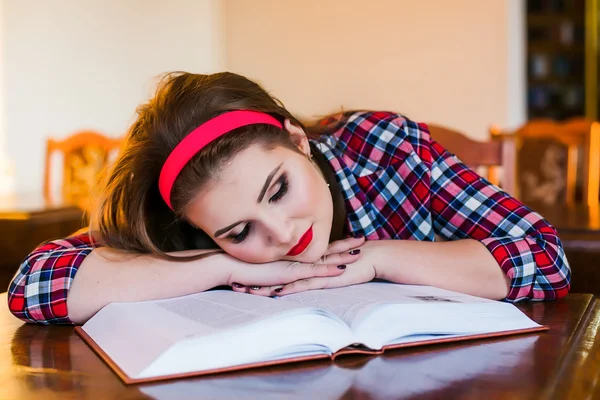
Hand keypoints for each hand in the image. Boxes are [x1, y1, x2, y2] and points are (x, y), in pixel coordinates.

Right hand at [226, 236, 365, 295]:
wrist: (231, 267)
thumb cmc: (244, 268)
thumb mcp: (266, 269)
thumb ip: (277, 269)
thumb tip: (284, 275)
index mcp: (293, 257)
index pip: (319, 248)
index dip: (335, 243)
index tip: (349, 238)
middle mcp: (296, 259)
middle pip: (326, 250)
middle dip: (345, 245)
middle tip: (362, 239)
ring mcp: (293, 265)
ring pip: (323, 259)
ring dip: (342, 255)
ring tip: (359, 252)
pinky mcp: (289, 273)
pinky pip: (312, 272)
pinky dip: (327, 270)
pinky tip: (341, 269)